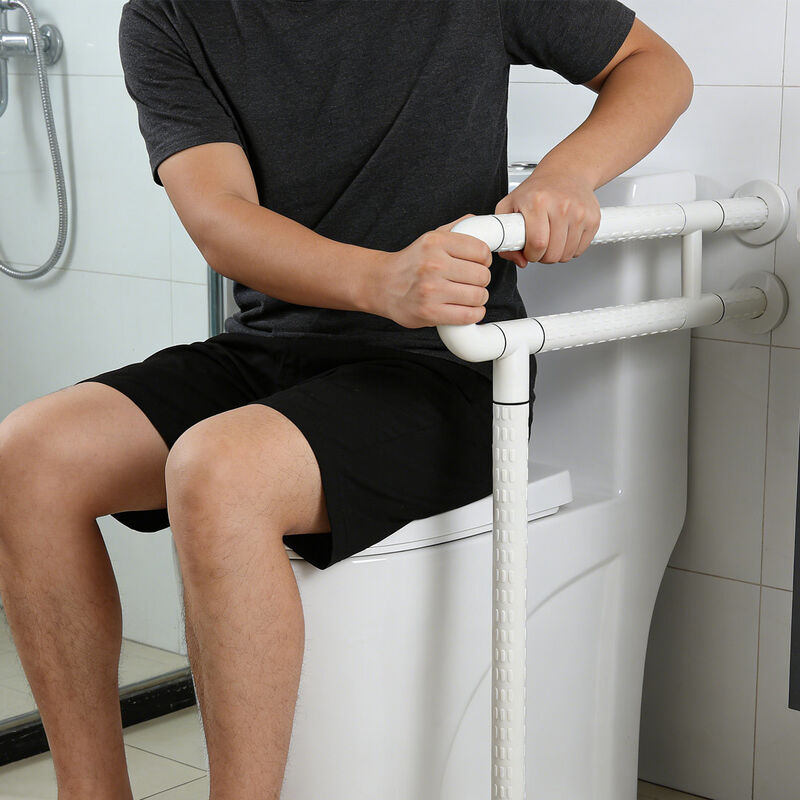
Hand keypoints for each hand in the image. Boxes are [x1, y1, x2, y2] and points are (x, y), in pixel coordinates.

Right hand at [376, 214, 492, 327]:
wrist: (383, 285)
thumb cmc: (411, 263)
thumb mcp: (431, 237)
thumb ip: (456, 228)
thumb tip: (480, 222)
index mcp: (436, 242)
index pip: (481, 251)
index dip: (485, 260)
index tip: (480, 264)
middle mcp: (433, 264)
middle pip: (482, 275)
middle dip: (482, 280)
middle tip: (472, 282)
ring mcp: (431, 290)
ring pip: (478, 296)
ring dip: (479, 298)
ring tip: (468, 296)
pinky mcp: (430, 312)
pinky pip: (468, 315)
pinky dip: (475, 314)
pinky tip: (469, 309)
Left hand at [494, 170, 600, 266]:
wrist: (566, 172)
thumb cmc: (538, 190)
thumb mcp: (510, 205)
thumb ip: (504, 235)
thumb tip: (520, 260)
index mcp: (538, 202)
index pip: (537, 244)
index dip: (531, 254)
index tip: (529, 250)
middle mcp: (561, 206)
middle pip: (553, 253)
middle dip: (543, 256)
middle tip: (539, 244)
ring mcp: (579, 213)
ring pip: (567, 254)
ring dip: (557, 253)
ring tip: (551, 238)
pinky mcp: (593, 219)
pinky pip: (580, 249)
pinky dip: (570, 248)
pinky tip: (564, 235)